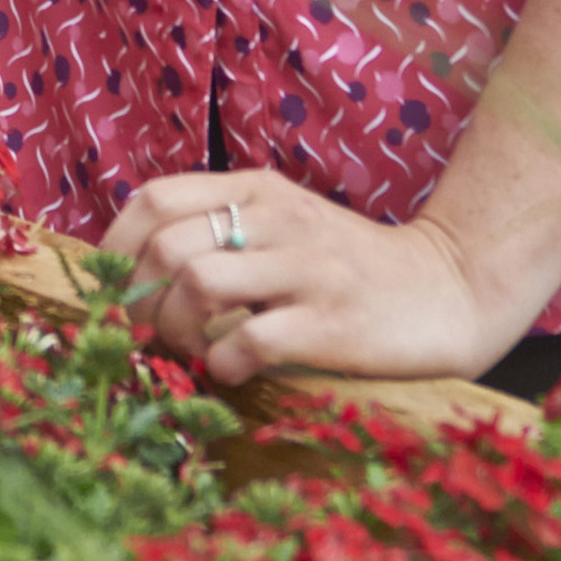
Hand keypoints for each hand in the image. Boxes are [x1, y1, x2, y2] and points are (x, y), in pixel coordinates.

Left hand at [101, 168, 523, 387]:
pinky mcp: (333, 322)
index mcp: (256, 190)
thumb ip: (217, 231)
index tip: (111, 290)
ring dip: (176, 330)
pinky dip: (222, 362)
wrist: (449, 290)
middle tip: (148, 335)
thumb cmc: (346, 268)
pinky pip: (249, 339)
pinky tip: (231, 370)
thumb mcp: (280, 227)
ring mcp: (307, 269)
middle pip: (165, 246)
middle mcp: (278, 219)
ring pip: (197, 282)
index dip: (114, 248)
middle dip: (137, 300)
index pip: (153, 198)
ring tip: (193, 350)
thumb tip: (130, 268)